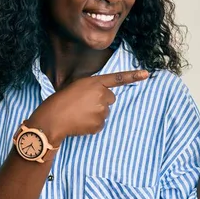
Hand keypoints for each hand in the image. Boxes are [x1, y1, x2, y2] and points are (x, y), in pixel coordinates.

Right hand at [27, 70, 148, 143]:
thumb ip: (92, 89)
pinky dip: (93, 124)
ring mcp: (102, 111)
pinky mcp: (99, 124)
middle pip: (110, 98)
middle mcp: (101, 95)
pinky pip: (101, 123)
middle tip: (84, 104)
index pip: (117, 78)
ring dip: (96, 113)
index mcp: (94, 83)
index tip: (146, 74)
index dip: (133, 76)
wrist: (52, 119)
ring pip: (105, 112)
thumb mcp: (76, 87)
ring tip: (80, 113)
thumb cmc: (60, 101)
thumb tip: (103, 98)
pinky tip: (81, 122)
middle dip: (101, 101)